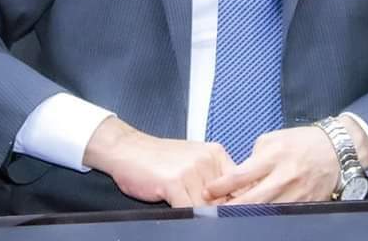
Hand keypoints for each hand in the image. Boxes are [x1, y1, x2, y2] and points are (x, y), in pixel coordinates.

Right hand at [83, 117, 235, 206]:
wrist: (127, 149)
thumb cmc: (158, 159)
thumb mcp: (192, 162)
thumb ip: (212, 178)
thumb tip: (231, 203)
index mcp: (215, 153)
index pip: (240, 184)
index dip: (239, 204)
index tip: (237, 215)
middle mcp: (207, 159)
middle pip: (225, 200)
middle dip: (220, 213)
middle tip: (214, 218)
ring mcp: (191, 170)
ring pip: (208, 208)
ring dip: (202, 216)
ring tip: (190, 211)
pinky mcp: (175, 182)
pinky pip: (189, 211)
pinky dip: (187, 216)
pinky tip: (179, 212)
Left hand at [203, 126, 339, 204]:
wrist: (335, 150)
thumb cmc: (301, 142)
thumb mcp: (274, 139)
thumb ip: (255, 157)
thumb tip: (238, 176)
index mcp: (273, 156)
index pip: (241, 175)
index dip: (222, 186)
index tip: (208, 191)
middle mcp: (283, 176)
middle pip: (251, 200)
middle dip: (230, 207)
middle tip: (213, 210)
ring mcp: (294, 194)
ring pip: (265, 212)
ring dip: (246, 214)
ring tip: (230, 215)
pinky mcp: (304, 206)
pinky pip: (281, 215)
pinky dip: (266, 216)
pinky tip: (255, 216)